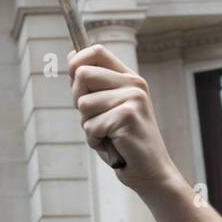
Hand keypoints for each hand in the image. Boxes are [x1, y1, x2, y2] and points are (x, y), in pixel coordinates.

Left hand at [69, 45, 182, 192]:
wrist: (149, 170)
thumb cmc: (122, 139)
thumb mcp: (106, 106)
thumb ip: (92, 84)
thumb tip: (72, 54)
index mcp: (128, 78)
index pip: (96, 51)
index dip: (76, 62)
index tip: (74, 80)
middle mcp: (133, 84)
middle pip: (82, 74)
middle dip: (77, 100)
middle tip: (95, 118)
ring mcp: (133, 99)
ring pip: (82, 103)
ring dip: (87, 124)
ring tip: (107, 133)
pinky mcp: (128, 116)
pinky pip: (90, 125)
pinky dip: (94, 139)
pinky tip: (112, 143)